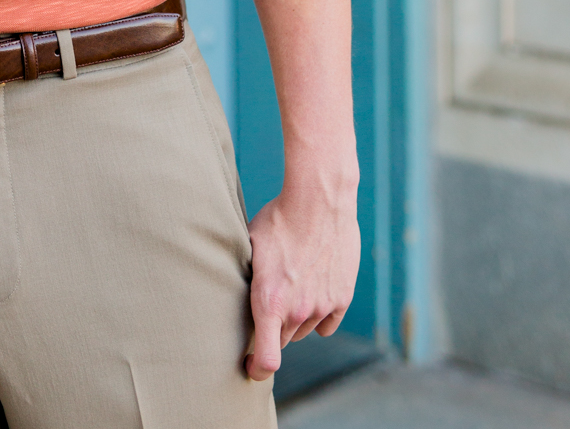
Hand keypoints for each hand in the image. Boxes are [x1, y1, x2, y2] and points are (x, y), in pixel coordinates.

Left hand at [244, 184, 360, 380]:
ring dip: (296, 317)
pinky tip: (312, 290)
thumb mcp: (250, 247)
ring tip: (291, 284)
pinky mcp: (342, 298)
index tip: (249, 368)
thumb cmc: (278, 219)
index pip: (267, 360)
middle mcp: (297, 311)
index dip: (256, 370)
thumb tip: (227, 289)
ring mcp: (322, 306)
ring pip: (304, 329)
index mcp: (268, 302)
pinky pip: (327, 324)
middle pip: (282, 339)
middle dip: (273, 328)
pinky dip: (320, 315)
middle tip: (270, 300)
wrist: (318, 200)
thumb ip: (248, 278)